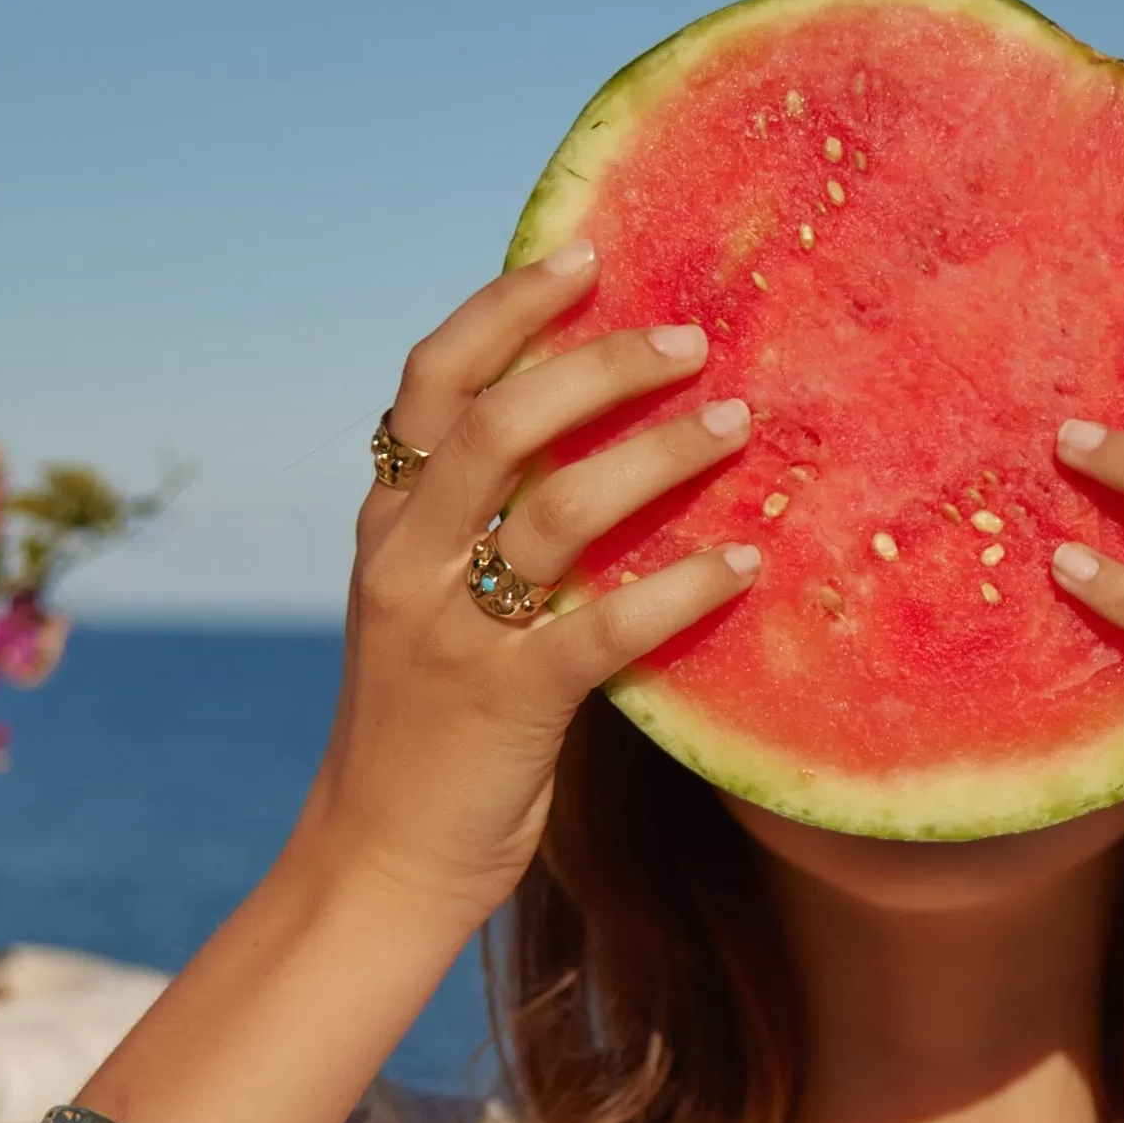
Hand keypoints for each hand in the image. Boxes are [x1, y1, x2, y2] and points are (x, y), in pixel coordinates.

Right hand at [293, 240, 758, 927]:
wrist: (376, 864)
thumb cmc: (420, 740)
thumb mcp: (419, 620)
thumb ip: (472, 540)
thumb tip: (581, 462)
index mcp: (386, 532)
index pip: (430, 385)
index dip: (506, 310)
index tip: (585, 258)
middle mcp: (408, 566)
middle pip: (500, 421)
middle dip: (599, 364)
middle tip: (693, 342)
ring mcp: (452, 634)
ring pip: (558, 508)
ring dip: (657, 454)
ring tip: (737, 425)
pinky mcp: (508, 704)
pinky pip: (607, 626)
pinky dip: (684, 586)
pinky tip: (746, 563)